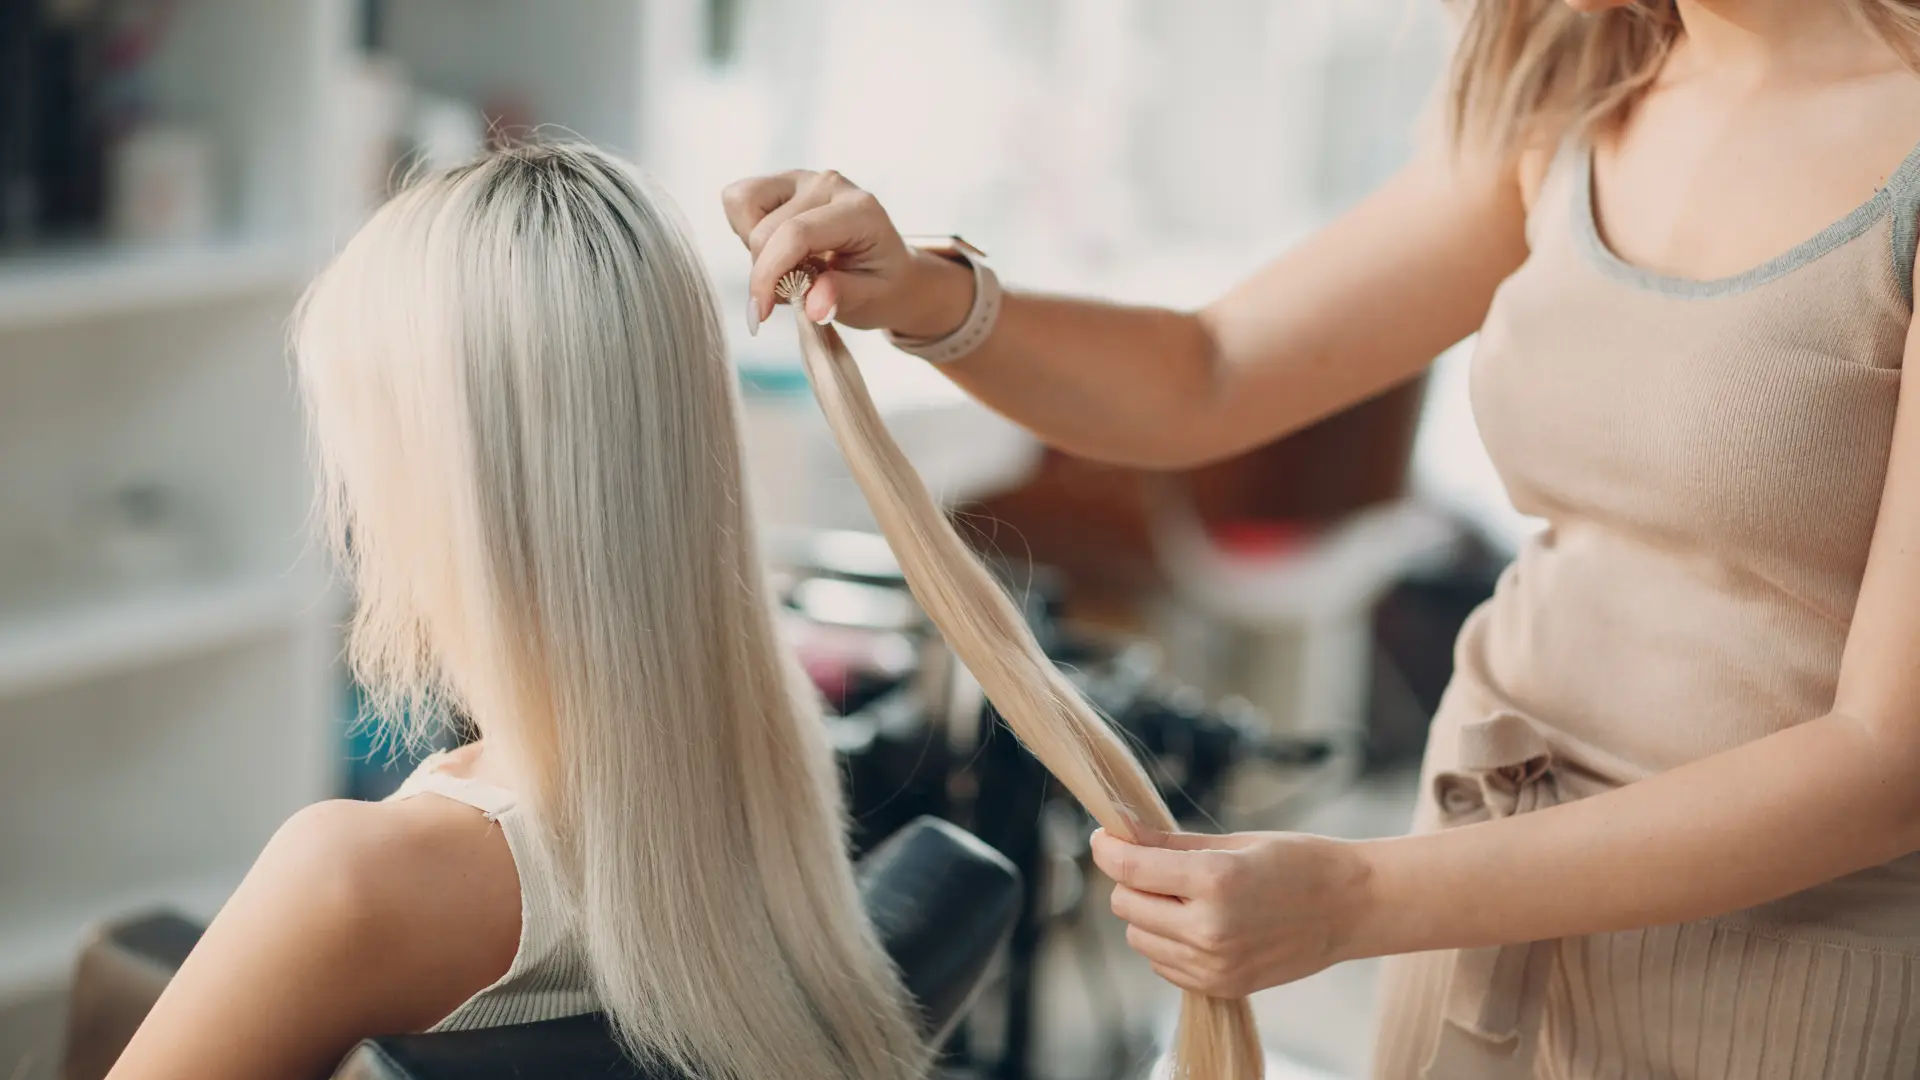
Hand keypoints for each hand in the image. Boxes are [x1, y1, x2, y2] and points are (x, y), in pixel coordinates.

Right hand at [721, 169, 972, 336]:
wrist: (890, 271)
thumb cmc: (882, 286)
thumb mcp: (873, 300)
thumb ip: (841, 297)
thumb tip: (813, 306)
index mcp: (858, 210)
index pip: (796, 235)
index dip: (769, 275)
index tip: (760, 314)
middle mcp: (828, 185)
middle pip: (764, 229)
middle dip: (765, 272)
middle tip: (790, 293)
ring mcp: (804, 178)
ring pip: (743, 203)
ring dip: (753, 247)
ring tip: (785, 268)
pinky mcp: (784, 181)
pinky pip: (740, 200)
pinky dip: (747, 231)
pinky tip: (776, 251)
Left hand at [1089, 828, 1372, 997]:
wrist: (1351, 908)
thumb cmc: (1298, 863)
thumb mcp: (1233, 842)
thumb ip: (1168, 844)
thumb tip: (1118, 832)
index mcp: (1215, 881)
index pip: (1130, 867)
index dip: (1107, 848)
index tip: (1102, 836)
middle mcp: (1210, 928)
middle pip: (1125, 904)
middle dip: (1132, 880)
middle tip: (1159, 863)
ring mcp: (1214, 965)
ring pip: (1138, 938)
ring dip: (1148, 913)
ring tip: (1186, 895)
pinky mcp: (1220, 987)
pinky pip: (1163, 964)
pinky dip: (1167, 942)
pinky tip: (1200, 922)